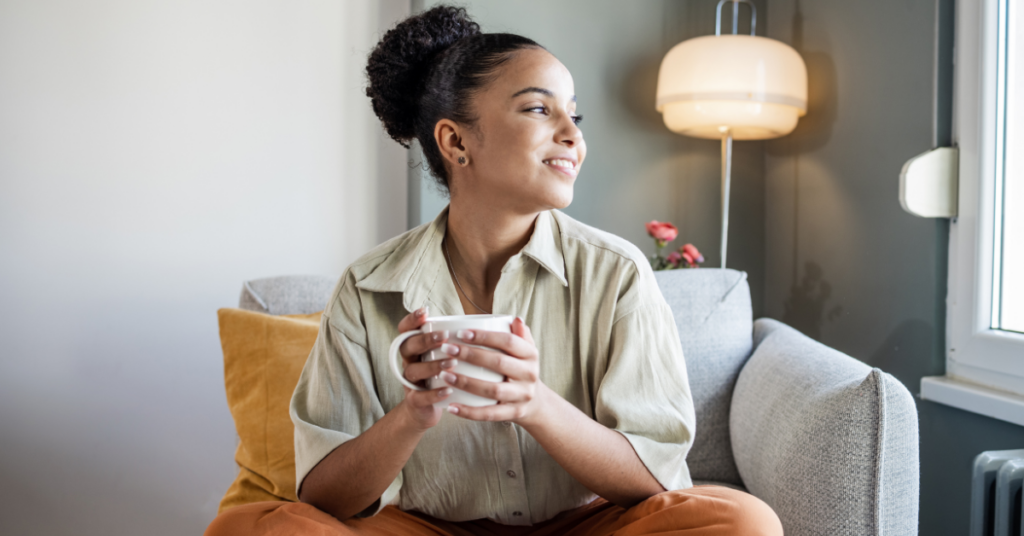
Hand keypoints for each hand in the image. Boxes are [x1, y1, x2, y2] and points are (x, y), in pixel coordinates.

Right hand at [395, 306, 458, 431]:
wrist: (428, 409)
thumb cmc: (445, 376)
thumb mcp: (449, 356)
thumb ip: (466, 339)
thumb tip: (504, 321)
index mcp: (416, 347)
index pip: (406, 329)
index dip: (412, 319)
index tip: (426, 312)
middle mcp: (410, 362)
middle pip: (407, 346)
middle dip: (425, 340)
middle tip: (444, 337)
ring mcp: (410, 381)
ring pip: (413, 370)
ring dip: (432, 366)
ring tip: (451, 363)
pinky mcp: (414, 401)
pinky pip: (419, 396)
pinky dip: (433, 394)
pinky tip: (448, 390)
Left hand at [439, 317, 545, 425]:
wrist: (536, 403)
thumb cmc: (521, 369)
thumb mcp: (526, 351)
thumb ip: (519, 335)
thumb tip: (514, 319)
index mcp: (531, 354)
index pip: (508, 341)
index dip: (485, 336)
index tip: (460, 333)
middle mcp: (530, 374)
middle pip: (499, 363)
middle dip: (470, 355)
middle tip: (447, 349)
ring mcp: (522, 396)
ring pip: (492, 390)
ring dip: (466, 382)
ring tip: (444, 376)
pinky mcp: (514, 413)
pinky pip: (489, 414)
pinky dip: (469, 412)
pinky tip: (451, 407)